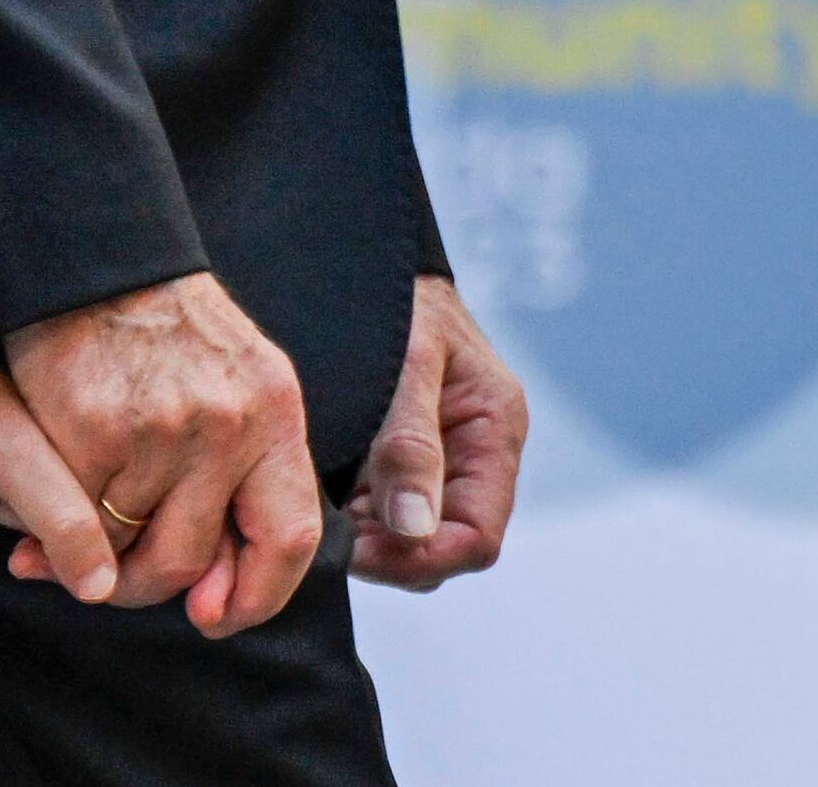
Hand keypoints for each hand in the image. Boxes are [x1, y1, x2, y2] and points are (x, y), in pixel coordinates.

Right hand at [0, 273, 326, 633]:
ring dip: (90, 552)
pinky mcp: (95, 427)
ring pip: (126, 545)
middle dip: (144, 584)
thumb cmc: (161, 325)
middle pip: (190, 557)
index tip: (214, 618)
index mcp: (275, 411)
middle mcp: (229, 421)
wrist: (90, 251)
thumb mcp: (236, 381)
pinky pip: (76, 520)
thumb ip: (243, 479)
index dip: (255, 597)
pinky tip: (26, 507)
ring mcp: (162, 425)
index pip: (291, 537)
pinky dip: (47, 527)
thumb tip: (215, 601)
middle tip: (113, 577)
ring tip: (60, 529)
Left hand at [345, 277, 527, 588]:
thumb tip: (414, 530)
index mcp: (495, 432)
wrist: (369, 259)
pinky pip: (386, 515)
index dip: (423, 557)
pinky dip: (356, 520)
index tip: (363, 550)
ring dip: (369, 539)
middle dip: (391, 553)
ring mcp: (440, 462)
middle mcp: (475, 456)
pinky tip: (322, 499)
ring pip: (412, 538)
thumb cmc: (398, 299)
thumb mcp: (409, 363)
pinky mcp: (403, 462)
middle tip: (330, 535)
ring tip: (322, 513)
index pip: (479, 536)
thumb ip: (410, 444)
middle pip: (445, 546)